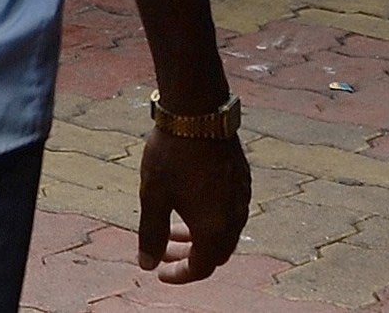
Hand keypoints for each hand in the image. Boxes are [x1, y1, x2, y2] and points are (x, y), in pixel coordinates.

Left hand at [137, 122, 250, 283]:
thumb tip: (146, 264)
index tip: (160, 272)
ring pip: (225, 232)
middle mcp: (234, 218)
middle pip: (215, 253)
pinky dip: (211, 219)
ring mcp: (242, 198)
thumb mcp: (153, 197)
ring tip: (174, 229)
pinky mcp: (243, 180)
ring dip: (200, 237)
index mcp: (214, 229)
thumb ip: (151, 234)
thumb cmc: (173, 155)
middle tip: (164, 252)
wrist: (198, 113)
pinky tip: (191, 204)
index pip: (201, 268)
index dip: (180, 275)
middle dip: (189, 257)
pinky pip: (230, 212)